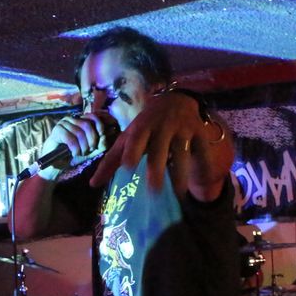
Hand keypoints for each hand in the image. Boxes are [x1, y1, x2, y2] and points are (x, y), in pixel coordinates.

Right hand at [37, 112, 115, 180]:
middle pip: (87, 125)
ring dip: (83, 146)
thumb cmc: (72, 154)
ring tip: (80, 153)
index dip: (99, 126)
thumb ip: (99, 142)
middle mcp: (70, 119)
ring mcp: (62, 123)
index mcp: (79, 120)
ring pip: (79, 133)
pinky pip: (70, 139)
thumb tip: (108, 134)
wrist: (56, 163)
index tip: (102, 138)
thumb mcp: (89, 148)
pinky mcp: (56, 131)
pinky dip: (75, 148)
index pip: (92, 117)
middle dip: (91, 140)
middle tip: (89, 150)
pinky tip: (74, 154)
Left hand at [89, 91, 231, 200]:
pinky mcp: (199, 133)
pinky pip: (202, 151)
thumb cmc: (145, 127)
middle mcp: (162, 127)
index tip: (128, 166)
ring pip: (182, 153)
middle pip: (159, 149)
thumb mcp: (128, 138)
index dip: (132, 151)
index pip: (136, 139)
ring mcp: (182, 130)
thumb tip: (92, 184)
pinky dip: (203, 165)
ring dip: (181, 173)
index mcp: (141, 128)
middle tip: (153, 190)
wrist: (175, 101)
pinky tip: (202, 180)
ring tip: (179, 194)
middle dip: (157, 168)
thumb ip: (111, 161)